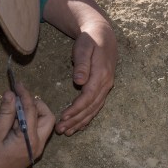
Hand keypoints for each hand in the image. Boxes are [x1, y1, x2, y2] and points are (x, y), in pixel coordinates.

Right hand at [0, 85, 55, 167]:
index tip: (17, 84)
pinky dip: (28, 122)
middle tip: (20, 99)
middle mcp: (37, 145)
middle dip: (37, 105)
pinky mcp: (29, 151)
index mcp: (30, 140)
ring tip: (13, 108)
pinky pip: (35, 132)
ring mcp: (35, 150)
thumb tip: (11, 94)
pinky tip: (13, 120)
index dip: (25, 95)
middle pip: (47, 118)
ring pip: (43, 125)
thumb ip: (5, 114)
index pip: (32, 111)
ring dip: (32, 114)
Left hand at [57, 15, 117, 134]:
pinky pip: (96, 107)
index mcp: (101, 75)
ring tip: (67, 132)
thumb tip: (79, 81)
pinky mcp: (103, 89)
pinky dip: (87, 117)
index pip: (88, 97)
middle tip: (61, 130)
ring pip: (93, 109)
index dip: (76, 109)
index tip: (63, 117)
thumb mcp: (84, 47)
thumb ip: (82, 64)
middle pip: (91, 107)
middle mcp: (106, 84)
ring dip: (80, 122)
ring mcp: (106, 88)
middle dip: (76, 120)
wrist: (103, 35)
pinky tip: (79, 125)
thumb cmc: (90, 39)